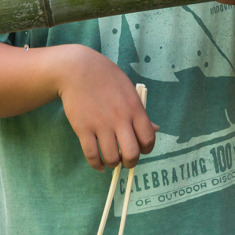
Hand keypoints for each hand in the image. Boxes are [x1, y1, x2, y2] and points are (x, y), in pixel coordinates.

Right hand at [57, 46, 157, 170]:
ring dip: (113, 163)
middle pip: (132, 153)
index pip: (148, 138)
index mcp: (135, 109)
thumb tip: (155, 129)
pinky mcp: (83, 129)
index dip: (147, 149)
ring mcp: (101, 125)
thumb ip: (141, 112)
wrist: (79, 70)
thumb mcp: (130, 92)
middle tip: (127, 161)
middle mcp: (120, 119)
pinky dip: (96, 164)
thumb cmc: (108, 79)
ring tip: (112, 161)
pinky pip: (91, 154)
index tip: (142, 150)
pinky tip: (99, 165)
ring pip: (111, 157)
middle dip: (131, 162)